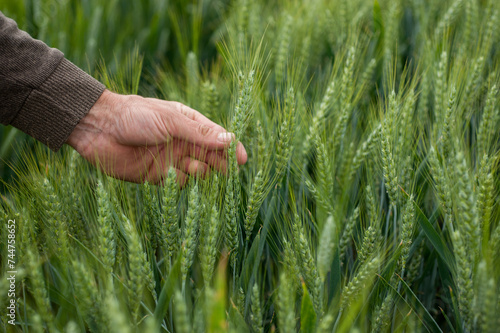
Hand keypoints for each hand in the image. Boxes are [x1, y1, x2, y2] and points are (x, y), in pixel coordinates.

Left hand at [66, 89, 246, 185]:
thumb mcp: (171, 121)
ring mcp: (170, 159)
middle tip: (229, 171)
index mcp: (187, 123)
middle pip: (210, 156)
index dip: (231, 147)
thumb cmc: (136, 116)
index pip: (216, 137)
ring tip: (192, 167)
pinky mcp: (156, 176)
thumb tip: (230, 140)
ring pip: (196, 172)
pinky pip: (176, 184)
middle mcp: (181, 142)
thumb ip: (200, 134)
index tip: (243, 159)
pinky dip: (177, 182)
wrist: (99, 128)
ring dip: (199, 172)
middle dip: (220, 163)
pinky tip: (170, 174)